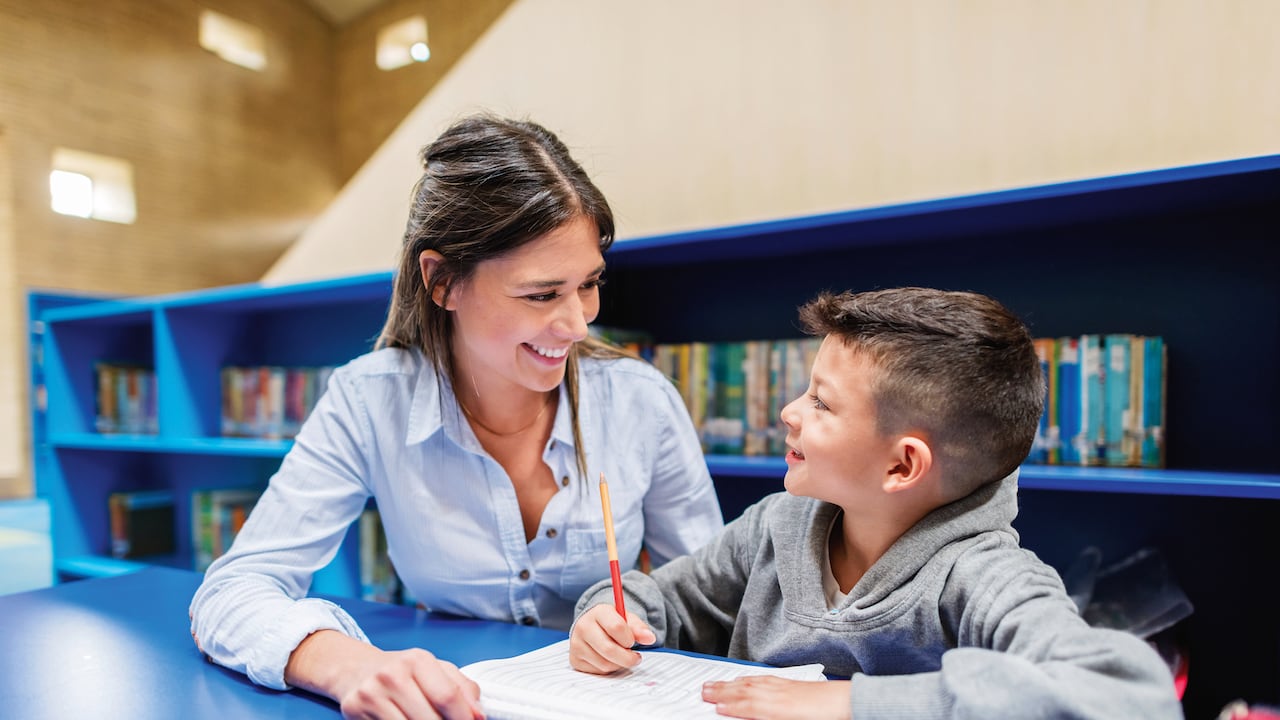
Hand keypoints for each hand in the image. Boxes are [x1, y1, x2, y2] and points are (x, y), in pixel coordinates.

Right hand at [286, 630, 482, 719]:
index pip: (448, 696)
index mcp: (418, 660)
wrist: (356, 669)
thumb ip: (463, 689)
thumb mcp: (435, 670)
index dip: (463, 718)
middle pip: (430, 718)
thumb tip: (478, 714)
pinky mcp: (355, 709)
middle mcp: (393, 674)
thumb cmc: (403, 673)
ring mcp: (372, 692)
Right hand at [568, 604, 656, 673]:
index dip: (629, 639)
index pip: (616, 627)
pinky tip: (609, 660)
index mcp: (598, 612)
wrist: (591, 626)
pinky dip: (608, 669)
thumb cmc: (611, 622)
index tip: (633, 642)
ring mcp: (576, 644)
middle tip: (635, 658)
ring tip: (621, 656)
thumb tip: (650, 638)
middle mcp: (583, 627)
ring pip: (605, 664)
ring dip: (619, 664)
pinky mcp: (575, 659)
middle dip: (628, 658)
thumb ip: (639, 628)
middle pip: (609, 649)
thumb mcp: (627, 619)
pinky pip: (598, 671)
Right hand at [702, 677, 850, 719]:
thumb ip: (770, 717)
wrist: (850, 705)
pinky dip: (749, 678)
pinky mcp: (791, 684)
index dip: (731, 707)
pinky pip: (764, 679)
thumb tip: (750, 713)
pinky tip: (744, 680)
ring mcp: (784, 687)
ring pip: (752, 684)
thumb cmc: (826, 719)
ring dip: (731, 684)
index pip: (749, 707)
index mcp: (779, 709)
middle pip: (745, 692)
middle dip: (722, 691)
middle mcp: (778, 695)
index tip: (714, 707)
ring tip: (715, 684)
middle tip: (703, 690)